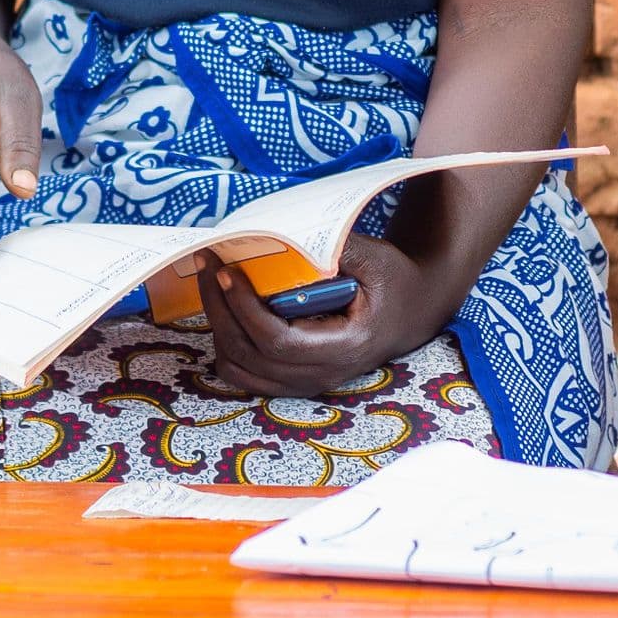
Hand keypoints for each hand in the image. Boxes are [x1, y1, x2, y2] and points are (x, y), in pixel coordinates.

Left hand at [194, 239, 443, 399]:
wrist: (410, 312)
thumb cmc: (392, 281)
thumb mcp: (375, 258)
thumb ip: (337, 248)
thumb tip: (290, 234)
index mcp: (344, 347)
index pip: (279, 341)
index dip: (245, 308)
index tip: (226, 271)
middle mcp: (321, 375)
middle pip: (250, 355)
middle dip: (219, 309)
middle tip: (206, 264)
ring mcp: (305, 383)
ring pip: (240, 369)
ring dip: (217, 327)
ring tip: (212, 284)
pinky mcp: (293, 381)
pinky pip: (245, 376)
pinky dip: (226, 346)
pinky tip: (225, 311)